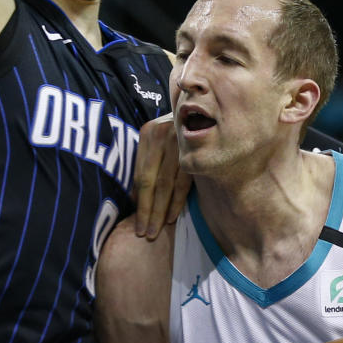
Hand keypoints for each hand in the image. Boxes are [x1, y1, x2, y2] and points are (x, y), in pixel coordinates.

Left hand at [133, 113, 190, 237]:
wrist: (207, 108)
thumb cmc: (179, 131)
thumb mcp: (159, 141)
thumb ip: (148, 165)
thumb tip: (135, 199)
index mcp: (148, 133)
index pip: (140, 175)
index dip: (138, 202)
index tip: (137, 224)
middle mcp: (162, 134)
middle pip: (151, 181)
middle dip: (147, 211)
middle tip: (145, 234)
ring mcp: (180, 141)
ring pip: (167, 184)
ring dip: (161, 210)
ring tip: (156, 230)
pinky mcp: (196, 149)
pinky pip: (184, 181)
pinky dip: (178, 200)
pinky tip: (172, 216)